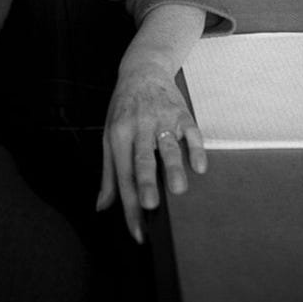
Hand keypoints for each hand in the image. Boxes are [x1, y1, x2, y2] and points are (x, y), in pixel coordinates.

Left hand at [96, 63, 206, 243]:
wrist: (143, 68)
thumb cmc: (124, 108)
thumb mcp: (109, 135)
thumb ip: (109, 173)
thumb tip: (102, 207)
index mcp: (118, 135)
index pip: (122, 175)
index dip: (129, 207)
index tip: (138, 233)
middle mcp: (138, 126)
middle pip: (142, 158)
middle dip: (146, 182)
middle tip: (150, 205)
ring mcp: (161, 118)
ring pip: (167, 146)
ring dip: (173, 167)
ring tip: (178, 189)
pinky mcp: (181, 112)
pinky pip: (190, 131)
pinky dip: (196, 148)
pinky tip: (200, 165)